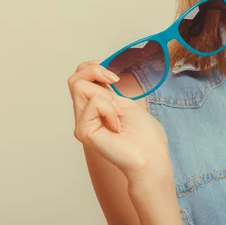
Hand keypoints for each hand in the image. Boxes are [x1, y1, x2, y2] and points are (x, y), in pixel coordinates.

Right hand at [68, 60, 170, 177]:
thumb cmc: (144, 134)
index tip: (112, 75)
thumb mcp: (124, 102)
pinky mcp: (83, 131)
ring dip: (106, 96)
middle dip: (96, 72)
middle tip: (115, 82)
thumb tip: (93, 72)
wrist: (151, 156)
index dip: (90, 68)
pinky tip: (116, 127)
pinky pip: (94, 103)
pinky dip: (110, 109)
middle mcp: (84, 115)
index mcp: (94, 108)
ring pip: (79, 86)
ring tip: (118, 115)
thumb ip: (105, 91)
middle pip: (74, 79)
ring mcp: (81, 124)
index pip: (79, 79)